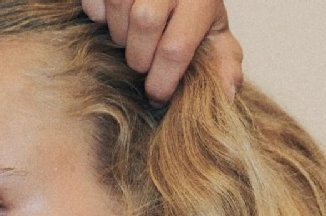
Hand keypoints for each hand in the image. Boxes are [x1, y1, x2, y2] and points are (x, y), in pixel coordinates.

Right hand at [81, 0, 242, 102]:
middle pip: (145, 22)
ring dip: (119, 35)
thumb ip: (223, 63)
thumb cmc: (194, 9)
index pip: (176, 47)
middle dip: (139, 57)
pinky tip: (112, 20)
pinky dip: (98, 14)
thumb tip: (227, 96)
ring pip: (119, 4)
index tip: (157, 95)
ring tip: (130, 40)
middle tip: (143, 64)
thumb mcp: (215, 33)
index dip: (162, 80)